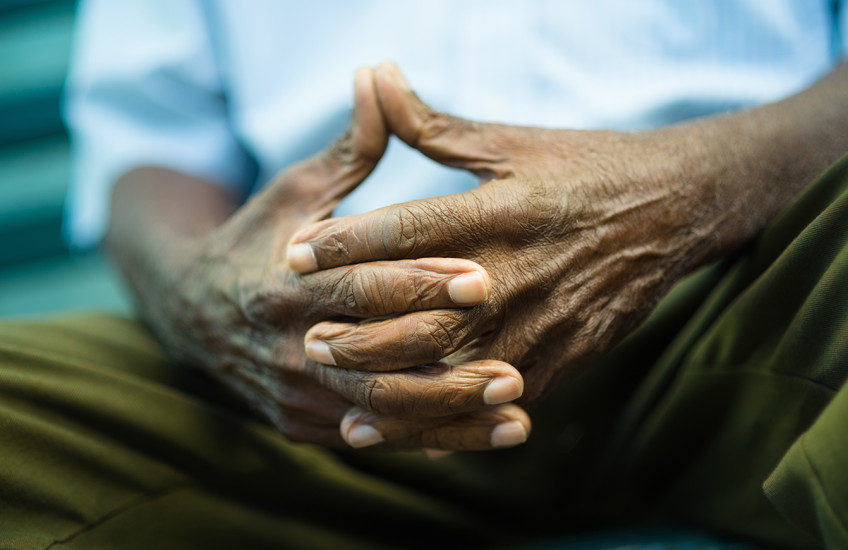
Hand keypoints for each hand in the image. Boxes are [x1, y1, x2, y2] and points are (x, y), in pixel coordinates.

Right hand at [156, 68, 527, 448]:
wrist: (193, 311)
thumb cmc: (259, 240)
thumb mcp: (296, 191)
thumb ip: (347, 150)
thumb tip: (377, 78)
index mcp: (282, 284)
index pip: (357, 287)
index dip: (417, 284)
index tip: (481, 278)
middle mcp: (286, 347)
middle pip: (372, 363)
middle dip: (444, 367)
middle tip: (513, 365)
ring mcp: (293, 393)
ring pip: (379, 412)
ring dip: (449, 418)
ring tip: (516, 414)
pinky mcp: (304, 424)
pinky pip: (375, 436)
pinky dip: (432, 440)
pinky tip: (487, 436)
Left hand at [288, 63, 719, 408]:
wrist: (678, 208)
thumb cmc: (586, 167)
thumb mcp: (511, 142)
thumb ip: (434, 124)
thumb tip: (374, 77)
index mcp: (504, 208)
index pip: (410, 229)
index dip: (347, 242)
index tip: (295, 255)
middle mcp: (521, 269)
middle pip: (424, 312)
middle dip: (359, 329)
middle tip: (305, 335)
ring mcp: (545, 320)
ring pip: (454, 368)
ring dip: (391, 384)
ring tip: (337, 391)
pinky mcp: (566, 356)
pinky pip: (496, 396)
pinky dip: (447, 417)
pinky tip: (407, 429)